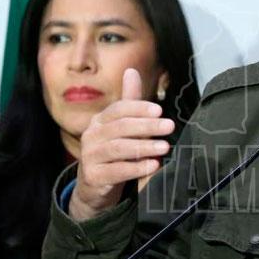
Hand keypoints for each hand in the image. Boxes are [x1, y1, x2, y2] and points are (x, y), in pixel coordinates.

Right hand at [69, 68, 173, 220]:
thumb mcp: (122, 127)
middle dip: (147, 126)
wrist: (94, 187)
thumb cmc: (114, 153)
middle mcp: (91, 135)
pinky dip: (137, 168)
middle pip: (120, 127)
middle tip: (169, 126)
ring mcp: (90, 156)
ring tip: (165, 147)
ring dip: (144, 146)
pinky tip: (153, 165)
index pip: (118, 109)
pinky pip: (117, 171)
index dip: (138, 108)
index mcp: (99, 120)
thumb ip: (130, 102)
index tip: (160, 110)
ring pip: (118, 148)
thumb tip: (132, 71)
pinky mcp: (93, 177)